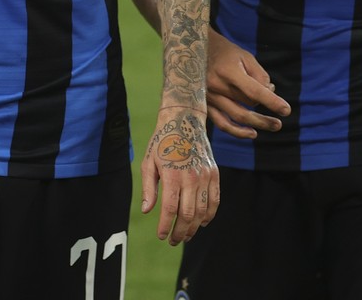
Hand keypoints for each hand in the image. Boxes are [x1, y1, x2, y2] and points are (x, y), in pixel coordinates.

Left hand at [140, 106, 218, 245]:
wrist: (184, 120)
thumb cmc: (162, 142)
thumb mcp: (148, 163)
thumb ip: (148, 189)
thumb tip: (147, 211)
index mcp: (172, 175)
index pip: (170, 209)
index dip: (165, 226)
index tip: (161, 236)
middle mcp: (191, 177)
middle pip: (188, 215)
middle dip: (180, 232)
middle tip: (173, 240)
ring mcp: (205, 176)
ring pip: (202, 211)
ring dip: (194, 227)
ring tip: (186, 235)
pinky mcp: (215, 174)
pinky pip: (215, 200)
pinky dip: (209, 215)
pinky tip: (202, 223)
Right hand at [206, 29, 289, 138]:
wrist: (194, 50)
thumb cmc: (225, 52)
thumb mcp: (245, 56)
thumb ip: (259, 75)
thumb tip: (269, 93)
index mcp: (228, 71)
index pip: (254, 91)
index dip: (271, 102)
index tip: (286, 110)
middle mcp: (216, 85)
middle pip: (246, 104)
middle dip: (265, 115)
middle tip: (279, 123)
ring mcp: (209, 96)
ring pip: (236, 116)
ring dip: (256, 124)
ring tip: (273, 126)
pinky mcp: (204, 104)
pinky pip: (221, 123)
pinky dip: (237, 131)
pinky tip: (251, 134)